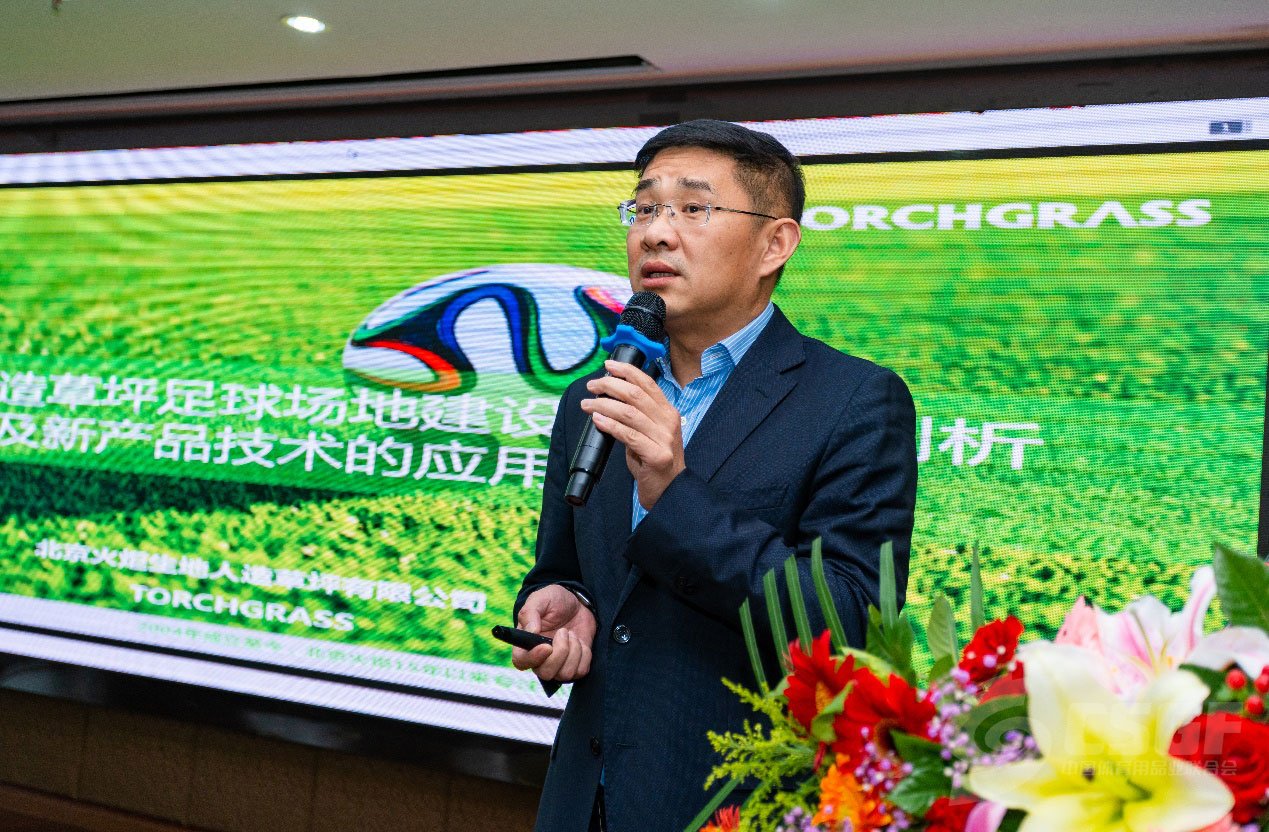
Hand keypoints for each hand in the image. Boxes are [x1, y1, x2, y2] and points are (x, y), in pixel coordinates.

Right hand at [511, 584, 596, 682]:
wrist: (577, 603)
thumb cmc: (554, 600)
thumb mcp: (540, 599)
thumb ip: (530, 613)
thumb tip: (532, 631)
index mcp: (526, 644)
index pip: (521, 662)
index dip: (534, 658)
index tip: (547, 646)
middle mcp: (540, 659)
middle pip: (546, 673)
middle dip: (560, 653)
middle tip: (563, 631)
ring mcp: (558, 665)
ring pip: (565, 674)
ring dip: (573, 650)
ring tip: (571, 634)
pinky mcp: (575, 665)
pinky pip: (581, 670)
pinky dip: (584, 654)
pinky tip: (579, 641)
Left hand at [581, 359, 685, 509]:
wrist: (670, 492)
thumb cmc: (654, 462)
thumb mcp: (649, 433)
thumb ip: (636, 416)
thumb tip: (608, 399)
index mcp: (668, 412)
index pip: (648, 383)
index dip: (627, 371)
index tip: (608, 365)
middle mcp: (668, 422)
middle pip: (636, 394)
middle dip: (610, 385)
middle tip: (592, 386)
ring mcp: (664, 439)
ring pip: (629, 412)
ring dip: (603, 405)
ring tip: (587, 404)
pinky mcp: (656, 456)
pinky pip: (629, 435)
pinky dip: (610, 425)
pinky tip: (597, 420)